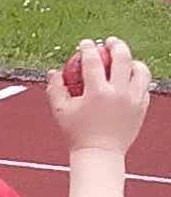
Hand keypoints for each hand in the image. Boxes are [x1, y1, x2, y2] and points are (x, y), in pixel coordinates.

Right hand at [51, 36, 152, 154]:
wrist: (100, 154)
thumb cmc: (77, 134)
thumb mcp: (61, 112)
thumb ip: (55, 89)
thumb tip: (53, 72)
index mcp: (97, 93)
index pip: (93, 61)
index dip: (87, 48)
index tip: (84, 44)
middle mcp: (118, 93)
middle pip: (122, 58)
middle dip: (115, 45)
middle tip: (109, 42)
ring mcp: (134, 99)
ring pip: (139, 69)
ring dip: (132, 60)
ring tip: (124, 60)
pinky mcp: (142, 106)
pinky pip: (144, 85)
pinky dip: (137, 78)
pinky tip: (129, 77)